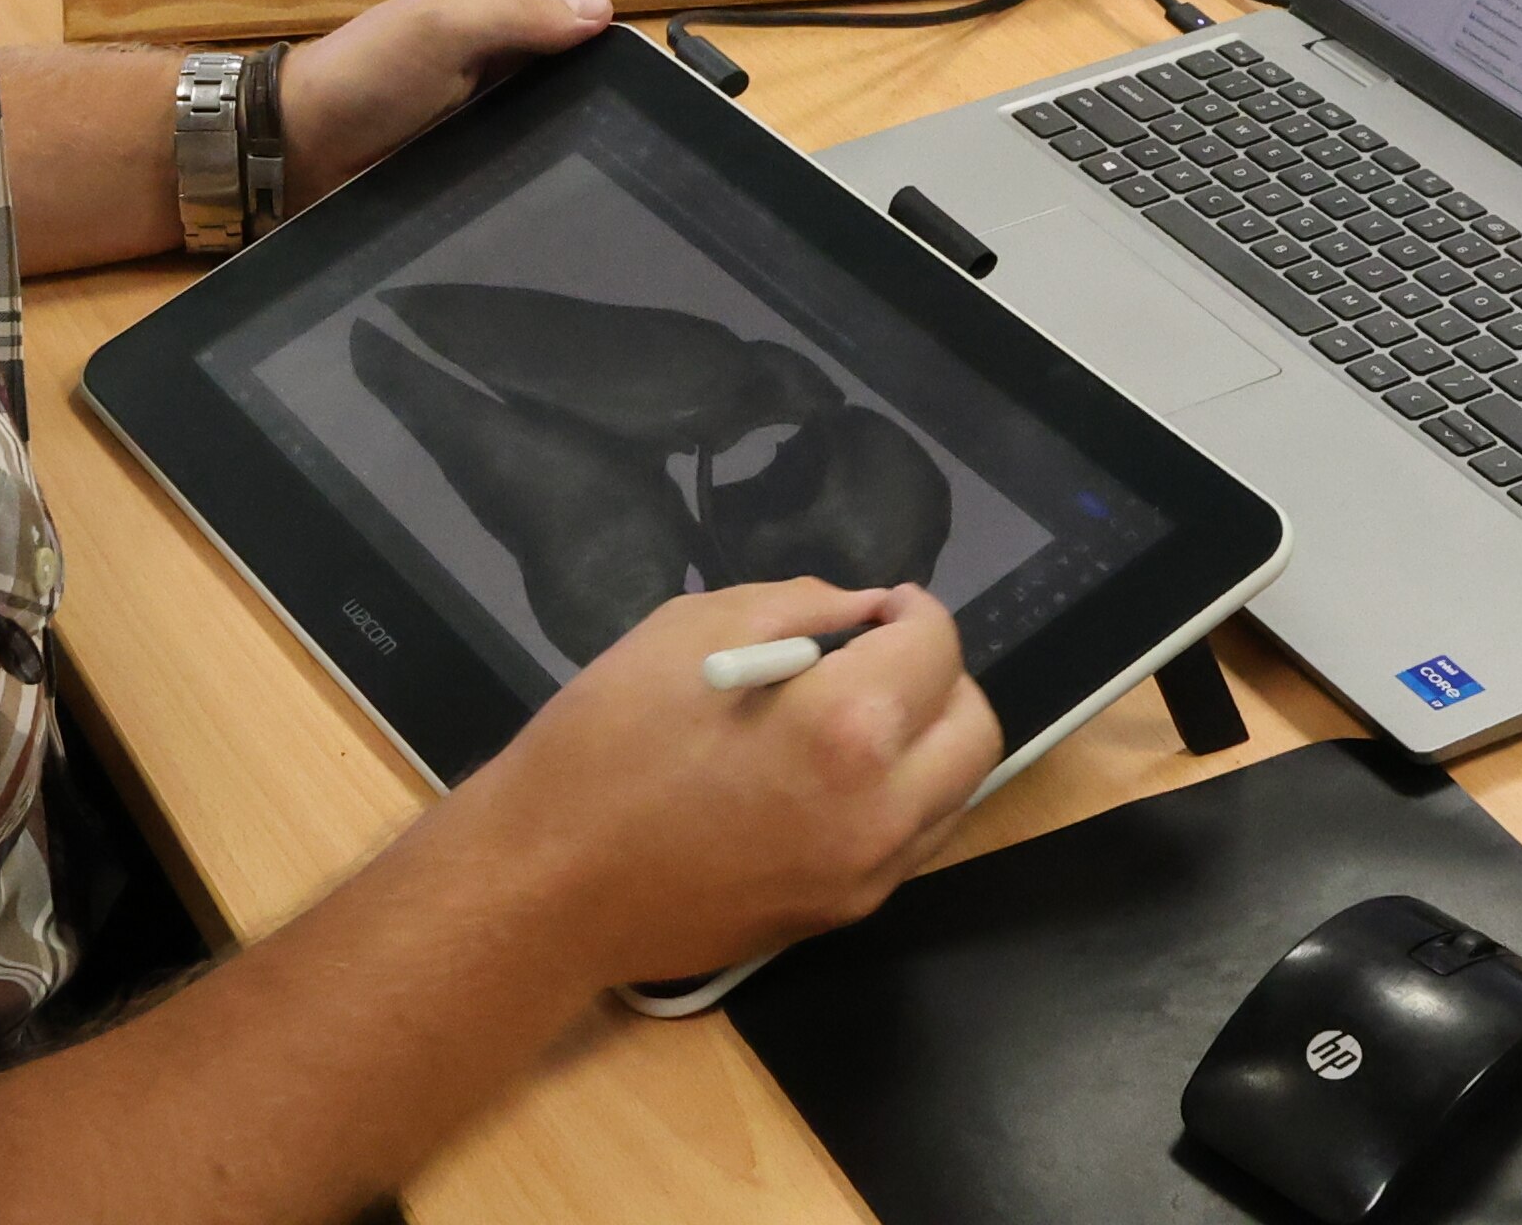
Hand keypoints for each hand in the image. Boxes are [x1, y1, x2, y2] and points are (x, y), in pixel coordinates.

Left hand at [277, 0, 611, 205]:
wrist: (290, 150)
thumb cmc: (367, 77)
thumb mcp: (441, 28)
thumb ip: (516, 17)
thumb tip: (607, 9)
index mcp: (484, 34)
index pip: (563, 40)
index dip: (605, 58)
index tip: (656, 94)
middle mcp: (485, 85)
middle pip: (557, 99)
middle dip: (596, 122)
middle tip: (642, 161)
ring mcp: (471, 139)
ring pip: (538, 148)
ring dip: (567, 167)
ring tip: (620, 202)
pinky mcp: (456, 187)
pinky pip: (506, 187)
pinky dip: (530, 198)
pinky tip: (570, 224)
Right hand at [445, 580, 1000, 990]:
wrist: (546, 886)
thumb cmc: (604, 743)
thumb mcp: (686, 632)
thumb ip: (795, 605)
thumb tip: (859, 611)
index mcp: (847, 729)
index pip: (935, 650)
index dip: (913, 612)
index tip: (879, 605)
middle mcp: (881, 814)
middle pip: (975, 730)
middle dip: (940, 677)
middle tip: (879, 655)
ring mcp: (866, 878)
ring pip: (954, 795)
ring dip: (926, 741)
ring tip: (853, 714)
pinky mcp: (839, 916)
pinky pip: (907, 841)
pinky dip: (895, 795)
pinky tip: (824, 774)